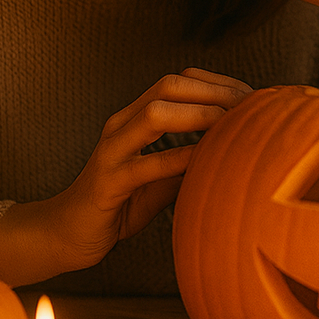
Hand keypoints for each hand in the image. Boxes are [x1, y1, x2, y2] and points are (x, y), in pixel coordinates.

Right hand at [0, 68, 248, 284]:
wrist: (66, 234)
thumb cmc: (120, 204)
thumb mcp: (163, 179)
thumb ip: (190, 161)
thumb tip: (234, 151)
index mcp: (134, 118)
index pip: (179, 83)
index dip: (216, 84)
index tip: (252, 97)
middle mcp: (121, 125)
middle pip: (168, 86)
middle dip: (212, 91)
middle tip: (248, 106)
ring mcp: (111, 151)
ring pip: (154, 115)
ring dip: (197, 115)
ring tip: (229, 123)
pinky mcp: (106, 183)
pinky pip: (144, 165)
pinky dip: (176, 159)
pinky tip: (202, 161)